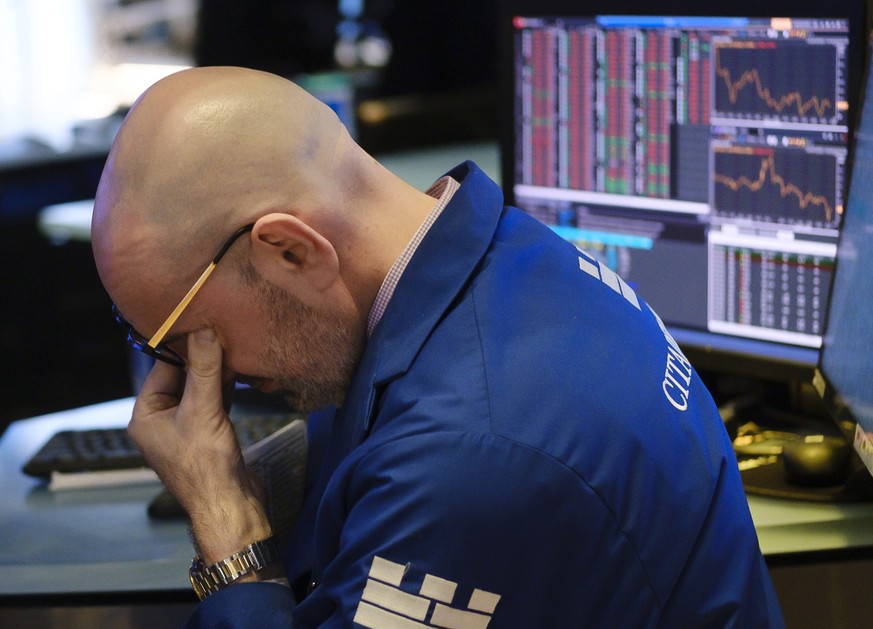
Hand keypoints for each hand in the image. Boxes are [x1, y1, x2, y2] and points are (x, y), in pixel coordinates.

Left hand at [128, 328, 271, 563]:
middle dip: (202, 356)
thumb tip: (203, 331)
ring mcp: (186, 428)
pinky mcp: (208, 434)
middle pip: (181, 377)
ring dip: (216, 371)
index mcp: (145, 416)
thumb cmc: (207, 465)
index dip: (182, 345)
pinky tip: (240, 371)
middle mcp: (161, 421)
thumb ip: (204, 370)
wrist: (231, 506)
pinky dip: (225, 387)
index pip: (162, 368)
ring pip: (199, 389)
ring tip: (235, 346)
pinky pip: (213, 402)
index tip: (201, 320)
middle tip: (223, 329)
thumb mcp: (202, 411)